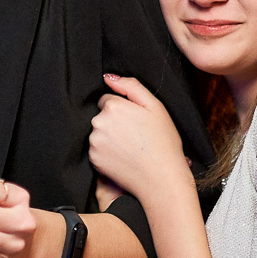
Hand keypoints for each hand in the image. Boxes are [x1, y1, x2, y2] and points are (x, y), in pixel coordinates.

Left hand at [89, 74, 193, 199]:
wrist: (161, 179)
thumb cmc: (163, 141)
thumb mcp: (155, 106)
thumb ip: (131, 86)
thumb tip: (108, 78)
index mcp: (112, 107)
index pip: (108, 100)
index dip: (124, 109)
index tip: (136, 121)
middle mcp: (98, 123)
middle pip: (102, 116)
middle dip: (115, 122)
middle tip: (135, 135)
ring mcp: (94, 143)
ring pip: (99, 133)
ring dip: (110, 137)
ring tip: (130, 147)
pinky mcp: (93, 160)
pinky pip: (97, 149)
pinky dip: (107, 152)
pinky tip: (123, 157)